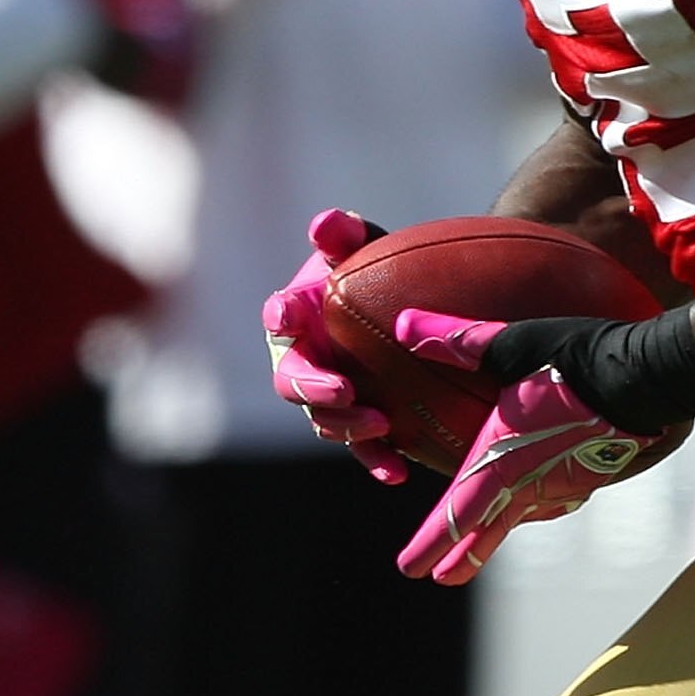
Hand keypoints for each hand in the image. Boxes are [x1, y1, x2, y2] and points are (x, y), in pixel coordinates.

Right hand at [260, 206, 405, 482]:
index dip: (282, 317)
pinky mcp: (362, 425)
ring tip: (380, 425)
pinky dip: (378, 460)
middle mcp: (303, 363)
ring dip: (348, 426)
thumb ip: (347, 236)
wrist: (415, 307)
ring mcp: (330, 399)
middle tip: (343, 389)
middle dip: (314, 387)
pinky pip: (365, 449)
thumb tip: (329, 223)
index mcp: (297, 319)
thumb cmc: (380, 272)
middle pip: (294, 382)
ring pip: (326, 421)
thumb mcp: (368, 249)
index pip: (280, 318)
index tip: (289, 313)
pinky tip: (399, 472)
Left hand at [391, 307, 669, 584]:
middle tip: (439, 577)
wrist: (651, 378)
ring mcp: (564, 484)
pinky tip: (538, 507)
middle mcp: (532, 481)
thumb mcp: (513, 345)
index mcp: (504, 458)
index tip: (410, 569)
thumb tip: (403, 324)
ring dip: (494, 538)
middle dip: (458, 556)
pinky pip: (553, 502)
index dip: (431, 542)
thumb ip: (457, 340)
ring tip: (481, 550)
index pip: (458, 512)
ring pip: (521, 518)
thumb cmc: (579, 360)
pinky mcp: (590, 475)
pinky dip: (534, 511)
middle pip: (487, 529)